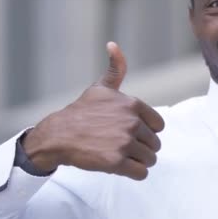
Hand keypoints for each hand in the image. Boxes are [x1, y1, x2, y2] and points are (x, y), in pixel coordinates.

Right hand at [23, 42, 163, 179]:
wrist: (58, 135)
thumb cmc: (82, 112)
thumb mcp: (101, 88)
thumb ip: (116, 69)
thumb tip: (113, 44)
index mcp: (133, 104)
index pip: (159, 125)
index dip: (146, 131)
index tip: (130, 132)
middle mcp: (131, 122)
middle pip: (155, 144)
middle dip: (142, 148)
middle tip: (123, 146)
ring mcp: (124, 142)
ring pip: (150, 159)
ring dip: (139, 161)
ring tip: (122, 156)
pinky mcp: (116, 162)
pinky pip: (141, 173)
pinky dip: (135, 173)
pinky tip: (121, 167)